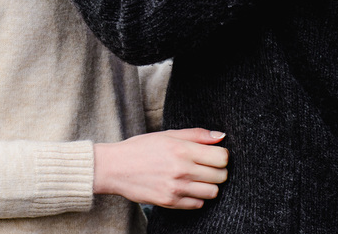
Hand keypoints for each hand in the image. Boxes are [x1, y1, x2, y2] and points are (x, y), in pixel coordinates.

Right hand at [93, 129, 227, 209]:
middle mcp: (181, 170)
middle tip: (206, 165)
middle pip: (221, 175)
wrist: (115, 168)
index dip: (222, 155)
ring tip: (197, 177)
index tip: (214, 154)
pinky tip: (186, 187)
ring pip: (213, 192)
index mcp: (182, 149)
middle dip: (218, 170)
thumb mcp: (167, 135)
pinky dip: (197, 196)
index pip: (221, 157)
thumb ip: (196, 135)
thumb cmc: (141, 148)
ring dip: (209, 185)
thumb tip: (221, 136)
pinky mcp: (170, 203)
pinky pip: (198, 204)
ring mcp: (176, 189)